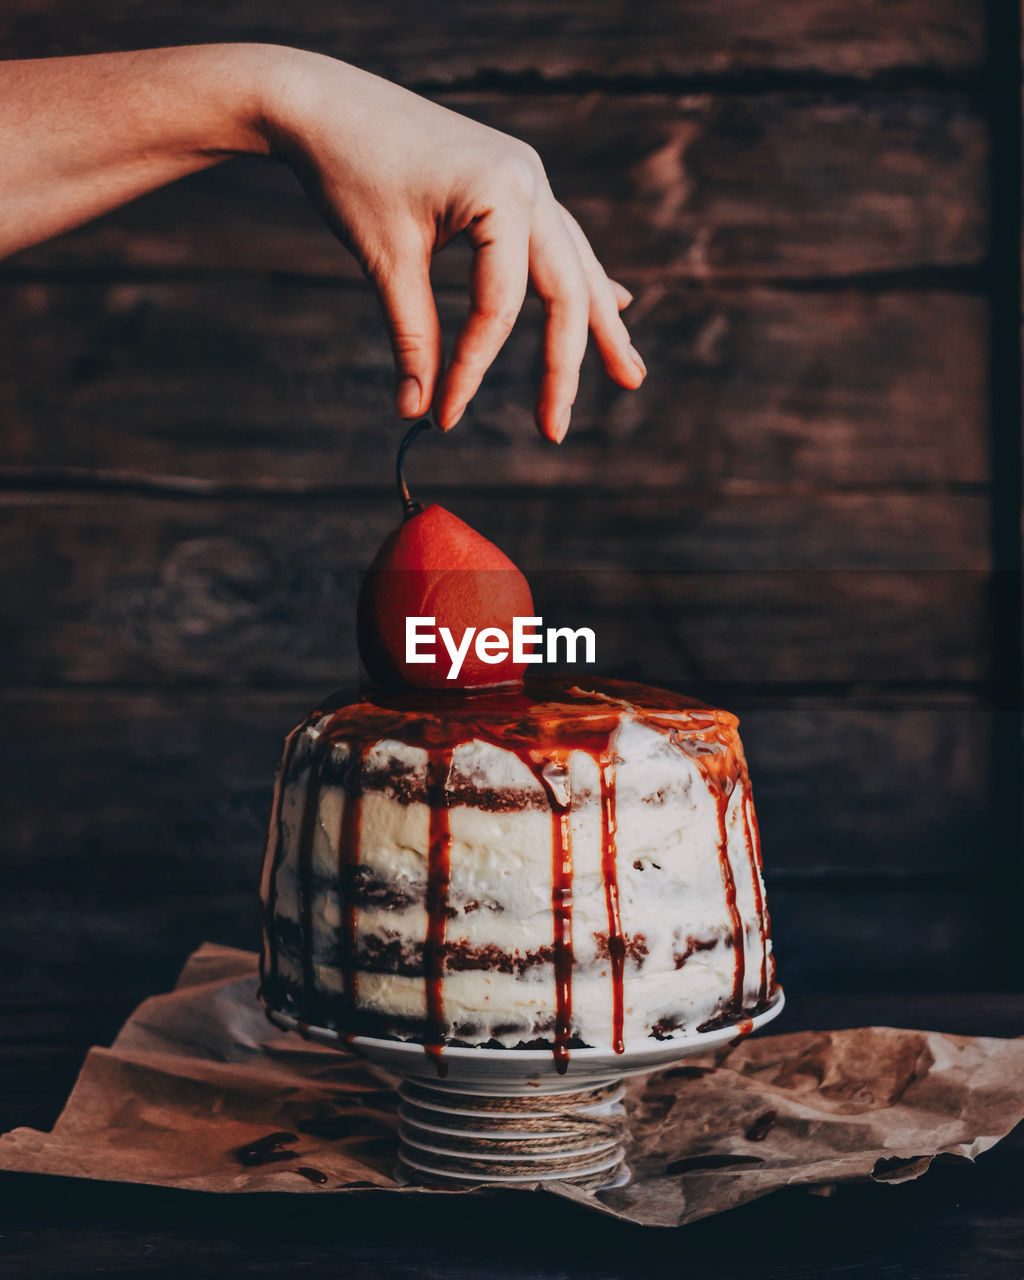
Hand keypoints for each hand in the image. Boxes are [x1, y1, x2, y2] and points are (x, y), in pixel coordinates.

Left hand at [258, 49, 645, 439]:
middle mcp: (530, 180)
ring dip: (599, 323)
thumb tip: (417, 410)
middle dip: (566, 365)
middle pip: (563, 290)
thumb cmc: (348, 171)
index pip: (500, 307)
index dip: (473, 369)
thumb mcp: (384, 260)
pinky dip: (582, 279)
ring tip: (629, 374)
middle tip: (556, 430)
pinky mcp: (512, 181)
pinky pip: (559, 241)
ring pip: (575, 265)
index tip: (444, 417)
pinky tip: (611, 302)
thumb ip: (412, 337)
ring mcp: (527, 177)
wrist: (323, 101)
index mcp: (504, 191)